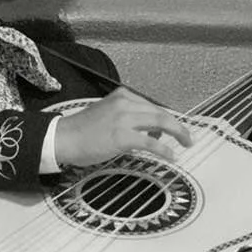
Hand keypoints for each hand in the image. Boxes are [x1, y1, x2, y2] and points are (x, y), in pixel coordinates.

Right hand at [53, 88, 193, 168]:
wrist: (63, 138)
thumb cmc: (83, 131)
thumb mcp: (108, 115)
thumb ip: (129, 118)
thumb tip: (153, 131)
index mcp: (122, 96)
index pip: (152, 106)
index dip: (168, 118)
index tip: (177, 128)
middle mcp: (125, 103)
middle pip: (160, 113)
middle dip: (177, 125)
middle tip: (188, 137)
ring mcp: (123, 118)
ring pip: (159, 122)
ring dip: (177, 133)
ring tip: (186, 143)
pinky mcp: (121, 136)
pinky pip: (150, 142)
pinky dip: (164, 149)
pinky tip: (171, 155)